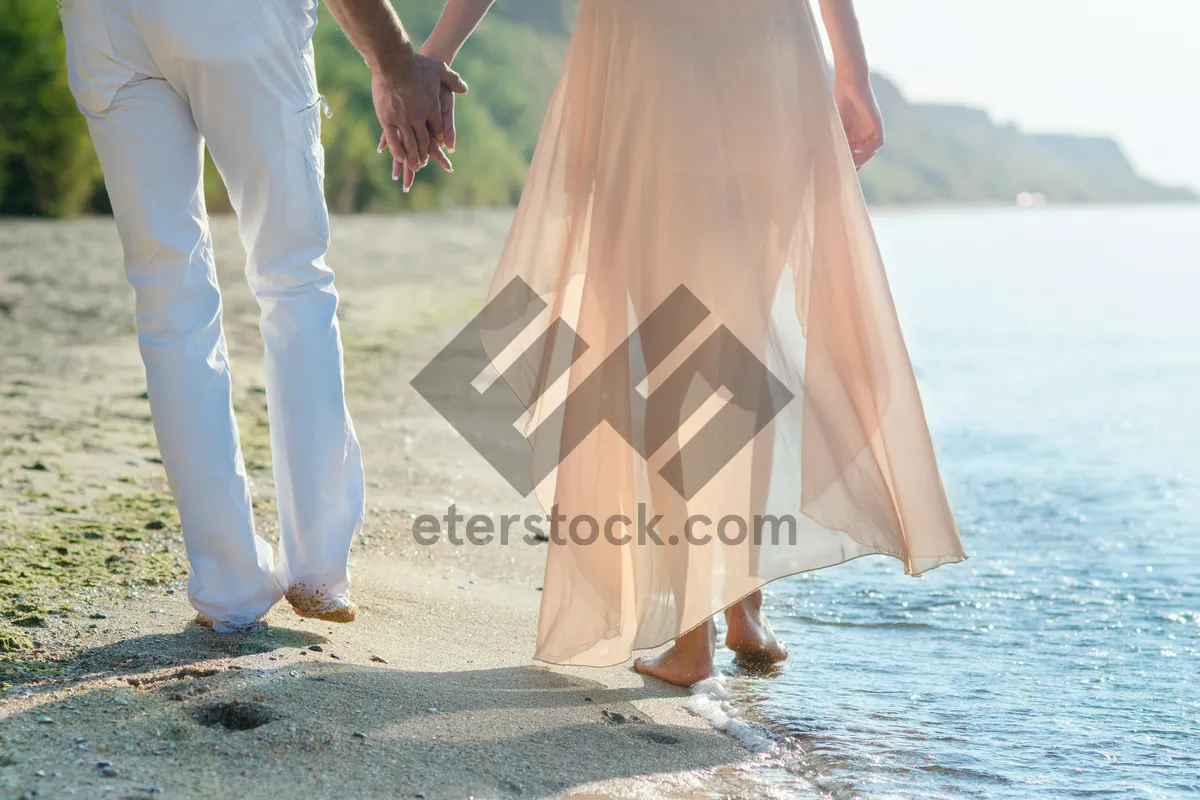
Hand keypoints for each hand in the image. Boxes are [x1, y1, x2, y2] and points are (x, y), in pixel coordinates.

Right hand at [371, 49, 466, 177]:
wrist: (393, 61)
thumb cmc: (416, 63)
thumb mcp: (439, 69)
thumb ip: (453, 80)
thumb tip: (465, 89)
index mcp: (433, 108)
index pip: (439, 128)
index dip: (439, 137)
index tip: (439, 145)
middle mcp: (419, 117)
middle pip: (425, 141)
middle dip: (426, 154)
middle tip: (425, 164)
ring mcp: (403, 119)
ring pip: (410, 144)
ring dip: (413, 158)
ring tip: (414, 167)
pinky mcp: (387, 119)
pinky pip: (394, 140)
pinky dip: (397, 151)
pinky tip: (400, 159)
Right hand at [834, 77, 883, 169]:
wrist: (849, 83)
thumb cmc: (838, 100)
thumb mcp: (834, 124)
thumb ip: (834, 138)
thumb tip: (822, 156)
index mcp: (853, 134)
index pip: (854, 154)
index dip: (849, 163)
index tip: (840, 168)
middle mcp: (864, 133)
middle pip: (863, 155)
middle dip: (856, 163)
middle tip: (846, 167)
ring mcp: (871, 129)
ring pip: (871, 151)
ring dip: (863, 157)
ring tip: (852, 159)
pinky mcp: (877, 123)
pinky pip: (879, 142)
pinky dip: (870, 148)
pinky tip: (859, 149)